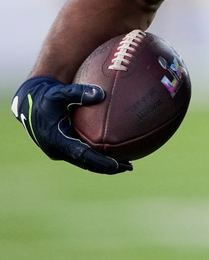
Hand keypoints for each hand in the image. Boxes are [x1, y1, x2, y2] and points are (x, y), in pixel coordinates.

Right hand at [11, 76, 131, 173]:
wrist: (29, 103)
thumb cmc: (45, 97)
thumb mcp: (59, 93)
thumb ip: (78, 92)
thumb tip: (101, 93)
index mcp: (56, 140)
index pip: (82, 155)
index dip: (99, 161)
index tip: (116, 165)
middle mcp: (57, 149)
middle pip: (86, 163)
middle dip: (106, 167)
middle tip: (128, 167)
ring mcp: (59, 150)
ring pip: (84, 161)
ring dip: (103, 164)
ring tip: (126, 165)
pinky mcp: (62, 147)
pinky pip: (82, 154)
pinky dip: (97, 156)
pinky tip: (115, 152)